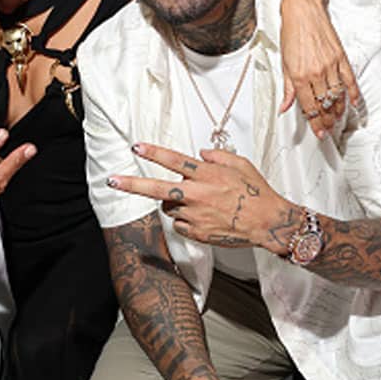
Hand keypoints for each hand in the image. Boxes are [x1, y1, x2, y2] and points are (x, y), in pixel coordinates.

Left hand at [107, 143, 290, 254]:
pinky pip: (181, 224)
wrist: (268, 222)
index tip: (136, 146)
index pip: (174, 160)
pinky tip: (205, 218)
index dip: (153, 152)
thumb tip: (201, 154)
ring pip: (170, 207)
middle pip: (157, 188)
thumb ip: (218, 157)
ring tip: (199, 203)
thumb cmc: (257, 192)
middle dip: (132, 184)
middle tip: (112, 180)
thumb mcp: (241, 164)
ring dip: (176, 203)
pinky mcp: (197, 232)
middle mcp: (197, 194)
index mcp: (206, 174)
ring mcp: (195, 215)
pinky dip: (187, 220)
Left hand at [278, 0, 360, 138]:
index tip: (319, 132)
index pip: (309, 107)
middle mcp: (316, 73)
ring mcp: (330, 66)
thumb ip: (287, 88)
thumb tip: (285, 106)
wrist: (302, 11)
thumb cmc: (291, 33)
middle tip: (328, 130)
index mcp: (299, 76)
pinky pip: (349, 81)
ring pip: (337, 96)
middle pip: (324, 105)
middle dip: (327, 121)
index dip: (315, 123)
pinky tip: (355, 103)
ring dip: (338, 111)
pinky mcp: (340, 58)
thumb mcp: (284, 63)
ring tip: (337, 120)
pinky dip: (353, 94)